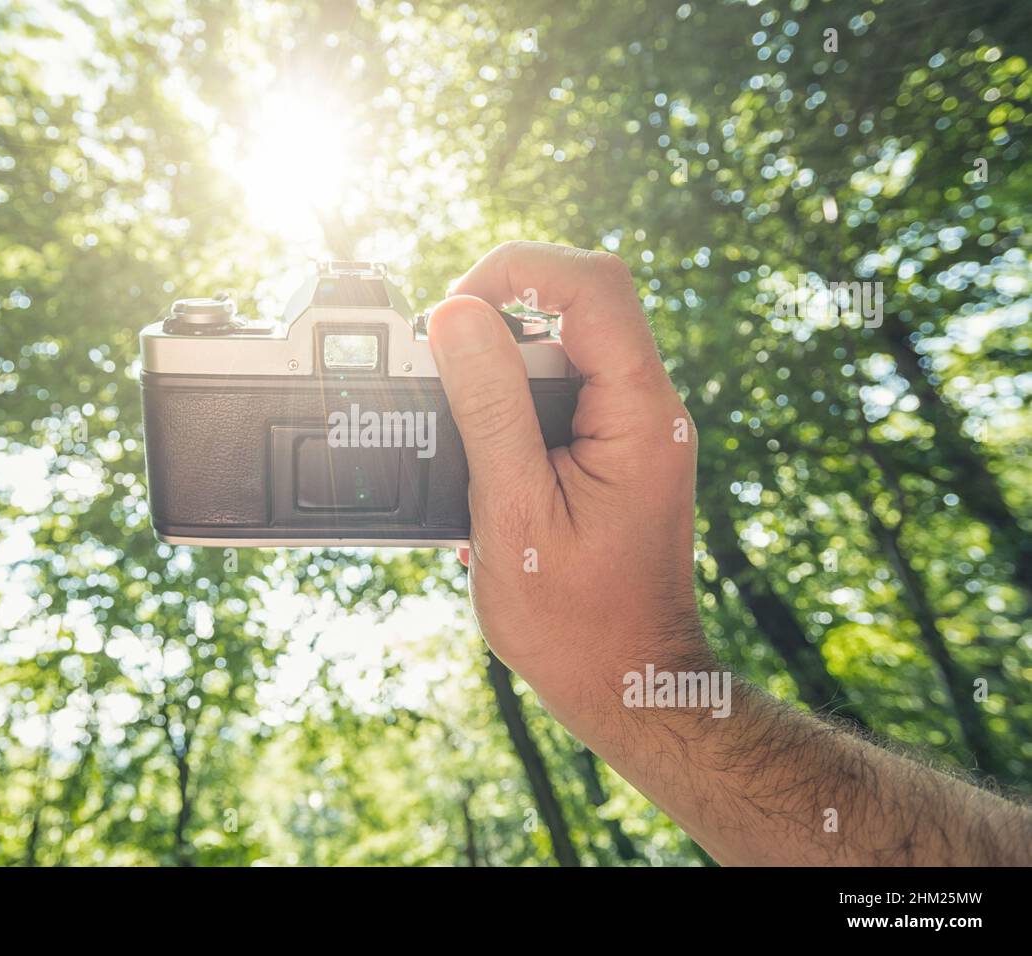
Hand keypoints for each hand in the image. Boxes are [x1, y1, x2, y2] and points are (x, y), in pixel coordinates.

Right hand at [428, 241, 705, 743]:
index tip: (454, 311)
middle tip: (441, 380)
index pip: (594, 285)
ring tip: (462, 446)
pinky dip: (511, 421)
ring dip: (498, 382)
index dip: (518, 271)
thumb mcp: (515, 509)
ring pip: (561, 354)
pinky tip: (484, 476)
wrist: (627, 681)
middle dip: (496, 329)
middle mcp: (650, 409)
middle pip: (575, 310)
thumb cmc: (577, 619)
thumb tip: (455, 316)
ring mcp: (635, 431)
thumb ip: (488, 407)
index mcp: (641, 413)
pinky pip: (560, 401)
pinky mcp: (615, 453)